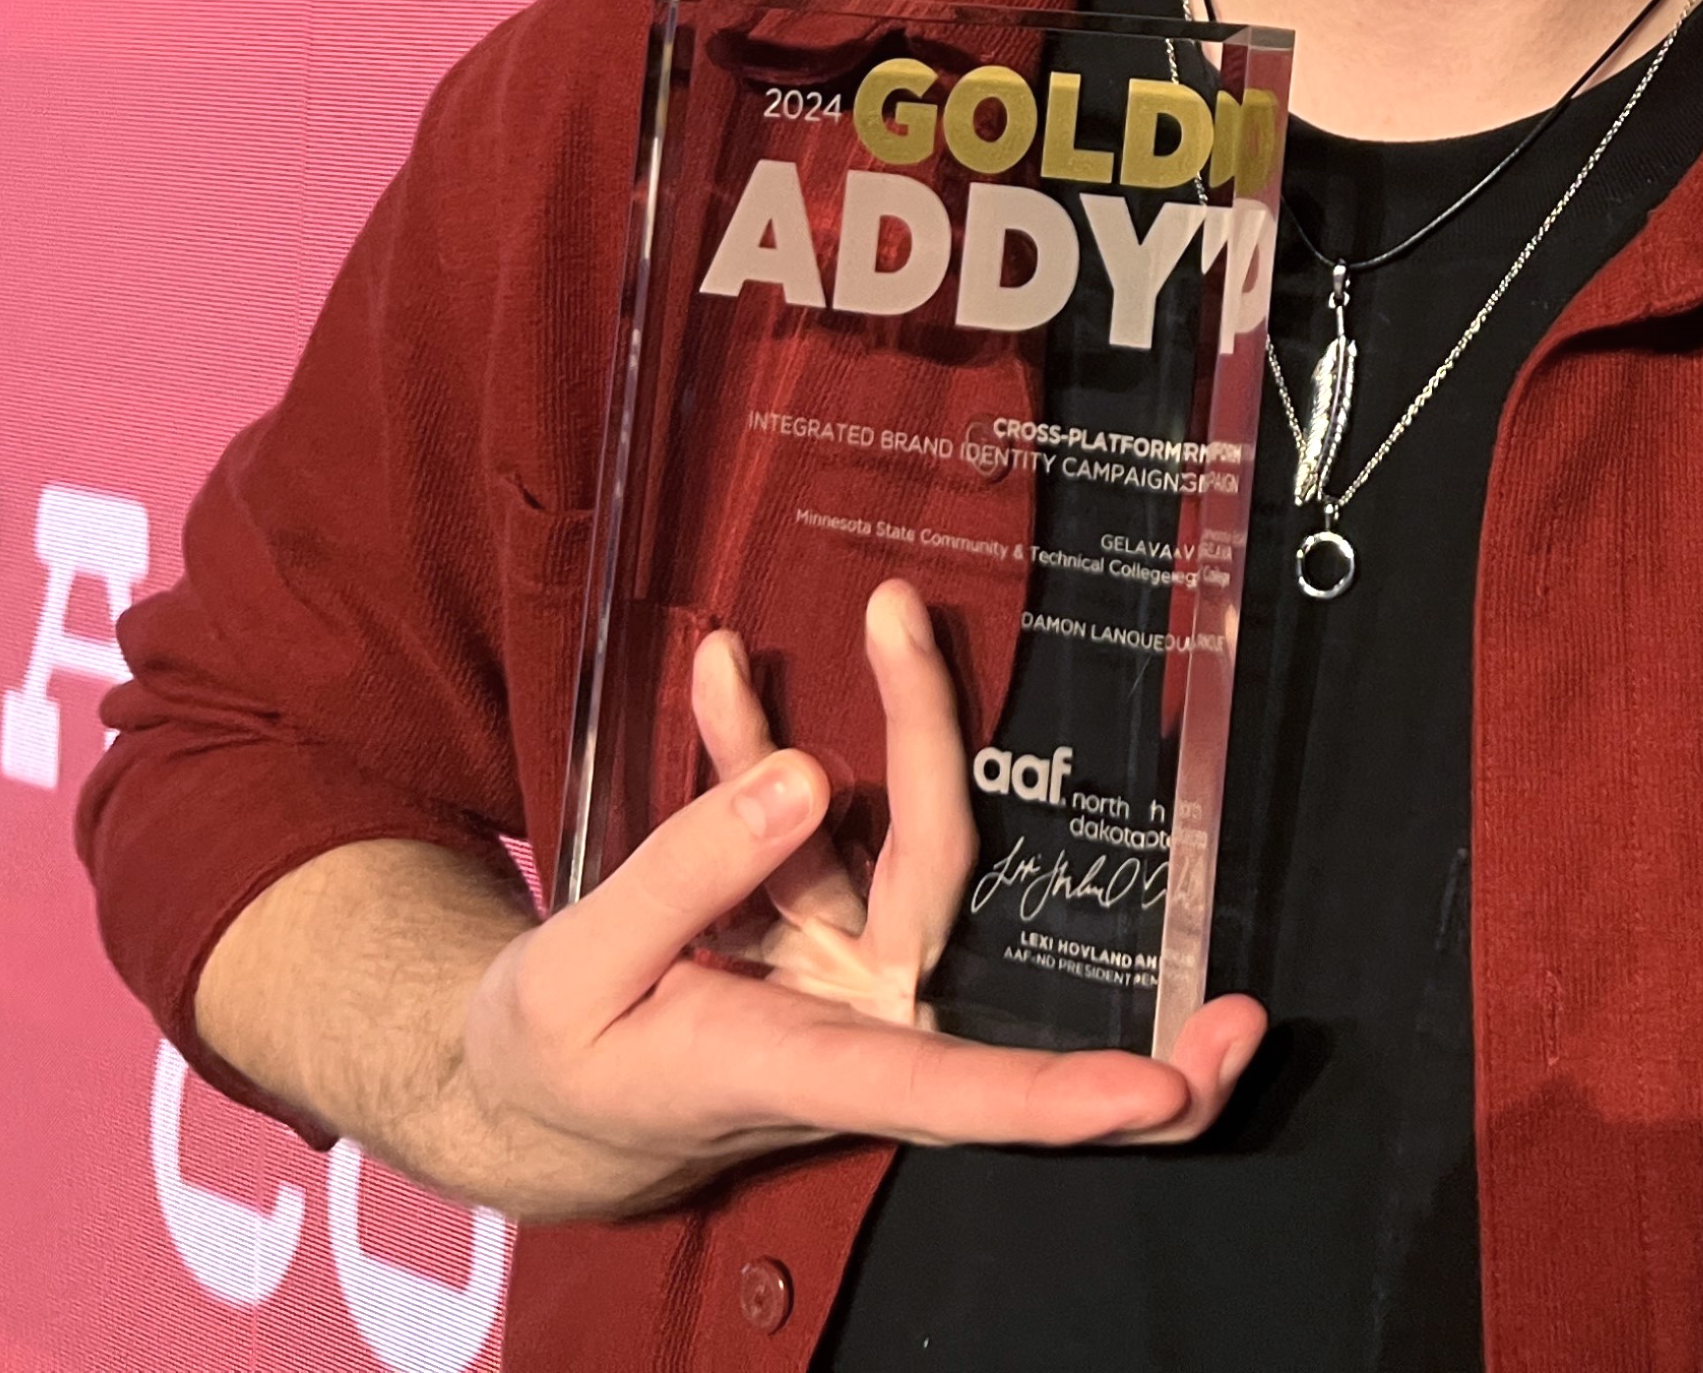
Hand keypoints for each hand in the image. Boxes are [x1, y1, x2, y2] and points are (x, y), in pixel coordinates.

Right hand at [447, 578, 1263, 1220]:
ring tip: (888, 606)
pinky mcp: (807, 919)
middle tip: (1097, 818)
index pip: (955, 1091)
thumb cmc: (558, 1060)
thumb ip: (683, 876)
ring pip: (903, 832)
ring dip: (903, 715)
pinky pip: (804, 818)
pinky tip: (732, 669)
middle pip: (947, 884)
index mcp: (797, 1070)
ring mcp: (837, 964)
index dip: (1068, 1096)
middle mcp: (848, 1014)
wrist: (528, 1091)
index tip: (1174, 1082)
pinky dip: (755, 741)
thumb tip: (801, 776)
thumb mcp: (576, 980)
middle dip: (989, 786)